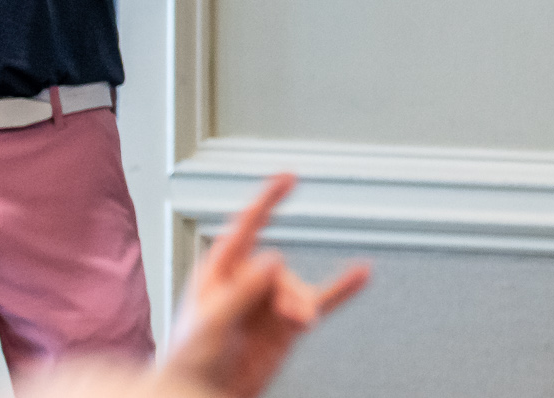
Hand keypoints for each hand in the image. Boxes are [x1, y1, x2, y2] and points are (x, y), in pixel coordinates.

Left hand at [163, 173, 369, 397]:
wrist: (203, 395)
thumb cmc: (191, 360)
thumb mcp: (210, 323)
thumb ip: (242, 291)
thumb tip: (273, 256)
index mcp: (220, 271)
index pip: (246, 227)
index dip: (267, 199)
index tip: (289, 178)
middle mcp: (247, 282)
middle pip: (279, 271)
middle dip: (286, 293)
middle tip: (290, 314)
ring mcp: (268, 303)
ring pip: (298, 292)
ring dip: (302, 307)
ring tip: (302, 323)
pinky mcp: (285, 324)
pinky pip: (319, 301)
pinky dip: (342, 289)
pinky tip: (361, 274)